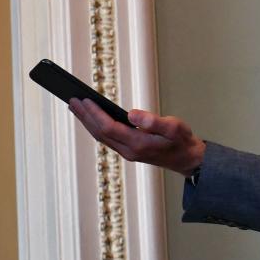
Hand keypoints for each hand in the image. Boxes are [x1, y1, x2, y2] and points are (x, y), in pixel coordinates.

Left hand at [69, 99, 205, 176]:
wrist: (188, 159)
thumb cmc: (182, 141)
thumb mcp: (175, 127)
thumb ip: (154, 121)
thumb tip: (131, 114)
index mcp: (138, 144)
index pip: (108, 127)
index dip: (94, 114)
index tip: (84, 100)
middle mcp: (128, 150)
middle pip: (99, 132)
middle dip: (84, 116)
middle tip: (71, 100)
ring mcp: (126, 152)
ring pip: (100, 136)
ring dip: (86, 121)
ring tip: (75, 106)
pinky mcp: (127, 150)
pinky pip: (105, 138)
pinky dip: (95, 126)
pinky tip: (90, 117)